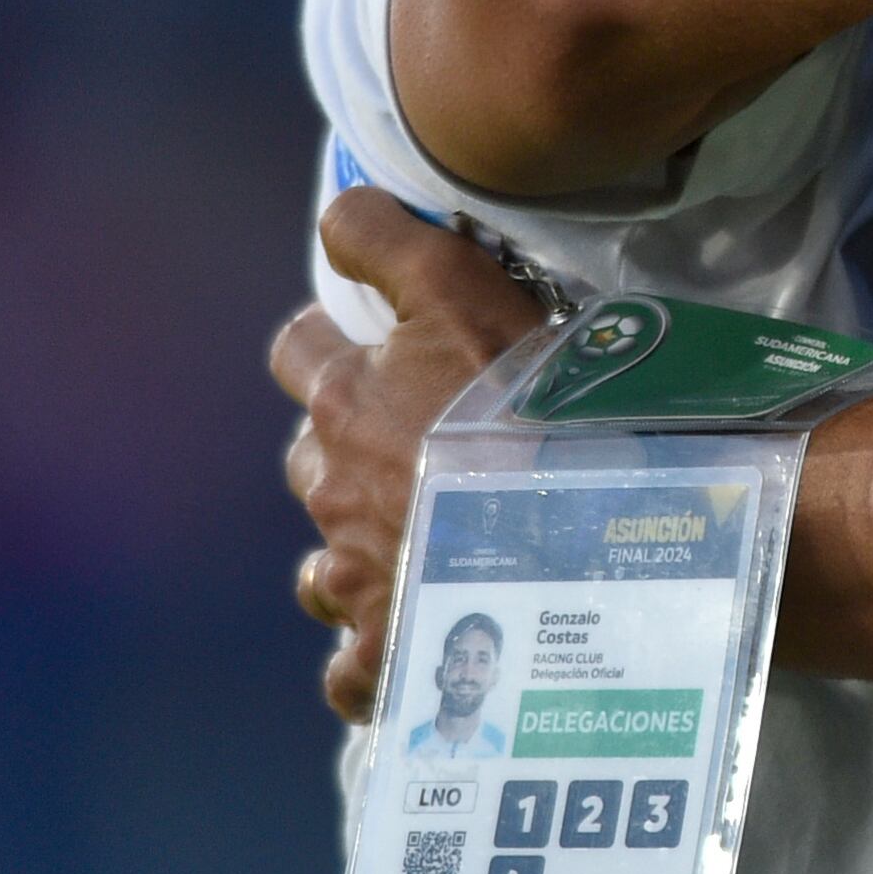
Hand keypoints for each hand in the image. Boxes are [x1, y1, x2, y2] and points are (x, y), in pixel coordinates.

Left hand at [269, 188, 546, 724]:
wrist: (572, 533)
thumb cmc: (527, 403)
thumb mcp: (463, 289)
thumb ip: (392, 243)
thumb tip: (333, 209)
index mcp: (348, 399)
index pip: (300, 351)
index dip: (333, 343)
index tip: (375, 347)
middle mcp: (333, 486)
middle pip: (309, 457)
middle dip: (348, 450)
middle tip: (420, 449)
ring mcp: (353, 575)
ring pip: (324, 563)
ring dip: (358, 551)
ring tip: (424, 549)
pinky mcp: (382, 651)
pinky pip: (349, 664)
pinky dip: (373, 652)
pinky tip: (417, 638)